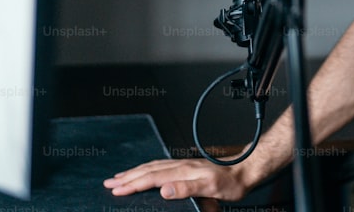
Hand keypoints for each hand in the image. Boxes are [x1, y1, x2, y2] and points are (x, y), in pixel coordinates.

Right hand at [104, 158, 248, 204]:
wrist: (244, 171)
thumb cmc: (230, 183)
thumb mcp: (211, 189)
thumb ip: (187, 189)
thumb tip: (164, 190)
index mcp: (182, 172)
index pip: (151, 178)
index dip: (132, 184)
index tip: (116, 189)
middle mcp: (180, 165)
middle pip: (147, 170)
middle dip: (127, 177)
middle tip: (108, 183)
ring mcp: (182, 165)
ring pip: (152, 166)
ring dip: (134, 171)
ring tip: (120, 176)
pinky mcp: (186, 166)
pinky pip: (160, 165)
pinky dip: (147, 168)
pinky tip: (145, 170)